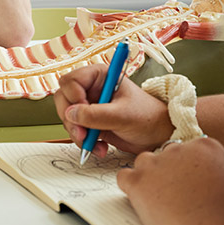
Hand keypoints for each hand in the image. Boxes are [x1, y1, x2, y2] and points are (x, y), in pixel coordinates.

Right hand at [54, 64, 173, 156]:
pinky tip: (100, 148)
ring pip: (68, 117)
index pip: (71, 81)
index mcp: (99, 77)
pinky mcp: (90, 122)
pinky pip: (76, 130)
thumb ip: (96, 114)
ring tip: (95, 143)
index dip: (73, 97)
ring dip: (78, 133)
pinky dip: (84, 142)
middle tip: (82, 133)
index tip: (83, 111)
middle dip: (71, 119)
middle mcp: (91, 89)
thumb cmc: (148, 118)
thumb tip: (71, 114)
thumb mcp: (123, 115)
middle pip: (64, 99)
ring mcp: (89, 106)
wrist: (158, 136)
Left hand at [117, 138, 223, 224]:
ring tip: (160, 199)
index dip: (192, 166)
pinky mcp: (137, 181)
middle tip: (177, 193)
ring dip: (149, 177)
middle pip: (167, 154)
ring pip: (144, 163)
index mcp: (206, 147)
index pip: (192, 149)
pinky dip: (130, 188)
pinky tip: (141, 200)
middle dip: (170, 172)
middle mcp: (178, 150)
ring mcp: (154, 164)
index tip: (193, 180)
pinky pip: (125, 177)